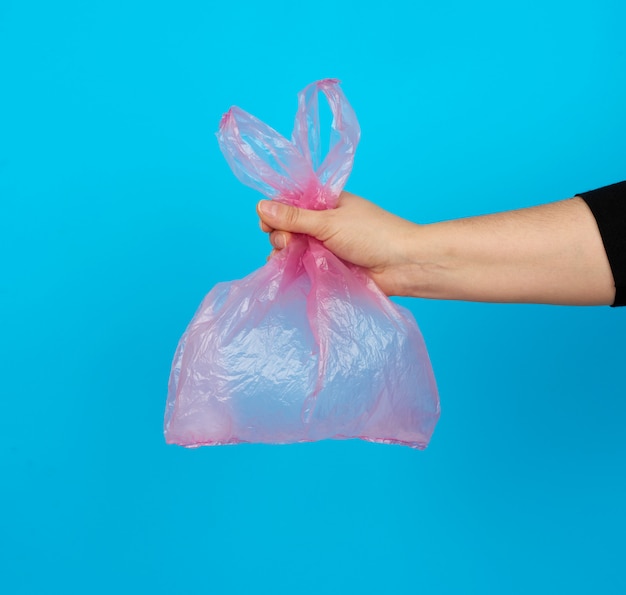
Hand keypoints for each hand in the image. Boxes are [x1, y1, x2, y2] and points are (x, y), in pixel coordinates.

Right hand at [256, 192, 421, 295]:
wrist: (402, 265)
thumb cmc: (372, 235)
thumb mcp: (329, 221)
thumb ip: (294, 217)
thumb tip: (260, 206)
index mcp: (324, 203)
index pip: (288, 204)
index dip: (275, 213)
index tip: (269, 224)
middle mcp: (322, 224)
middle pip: (285, 228)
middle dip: (280, 236)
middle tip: (290, 244)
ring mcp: (323, 247)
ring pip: (291, 249)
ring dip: (284, 254)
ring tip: (292, 258)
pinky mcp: (326, 268)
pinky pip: (301, 267)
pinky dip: (293, 268)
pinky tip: (289, 271)